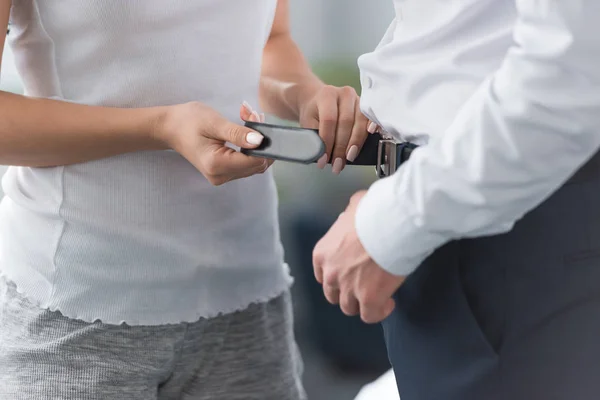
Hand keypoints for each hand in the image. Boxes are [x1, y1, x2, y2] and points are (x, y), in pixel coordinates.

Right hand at [153, 101, 271, 185]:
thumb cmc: (188, 122)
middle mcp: (221, 176)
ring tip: (246, 118)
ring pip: (254, 164)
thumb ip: (238, 134)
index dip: (264, 144)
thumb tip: (260, 141)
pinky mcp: (224, 173)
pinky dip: (250, 148)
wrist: (170, 128)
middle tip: (251, 114)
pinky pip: (246, 163)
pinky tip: (244, 131)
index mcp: (216, 164)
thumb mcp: (215, 123)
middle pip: (257, 164)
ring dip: (256, 143)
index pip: (254, 161)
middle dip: (261, 141)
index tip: (259, 121)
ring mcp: (222, 177)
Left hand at [296, 85, 378, 173]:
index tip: (323, 159)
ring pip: (360, 121)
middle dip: (341, 146)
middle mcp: (344, 94)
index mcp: (327, 95)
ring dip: (355, 143)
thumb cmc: (313, 112)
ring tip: (348, 158)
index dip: (327, 141)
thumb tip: (320, 156)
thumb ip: (314, 137)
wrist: (318, 100)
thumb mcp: (307, 122)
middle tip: (337, 163)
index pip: (329, 119)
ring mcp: (358, 99)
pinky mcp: (366, 107)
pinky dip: (370, 132)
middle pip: (346, 122)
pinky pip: (371, 119)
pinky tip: (368, 142)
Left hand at [313, 191, 405, 323]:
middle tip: (363, 285)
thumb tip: (355, 210)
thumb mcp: (354, 206)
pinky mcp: (369, 300)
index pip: (321, 274)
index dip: (335, 276)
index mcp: (322, 253)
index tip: (349, 273)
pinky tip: (389, 302)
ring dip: (362, 303)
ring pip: (349, 308)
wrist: (390, 225)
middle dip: (347, 292)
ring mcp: (348, 289)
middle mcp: (330, 274)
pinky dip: (379, 312)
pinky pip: (370, 316)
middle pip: (333, 294)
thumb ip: (349, 214)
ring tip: (377, 295)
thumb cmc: (373, 212)